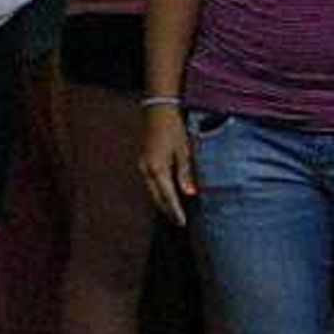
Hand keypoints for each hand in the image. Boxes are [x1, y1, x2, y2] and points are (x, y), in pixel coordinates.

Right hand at [139, 108, 197, 225]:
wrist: (158, 111)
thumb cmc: (174, 129)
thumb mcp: (184, 151)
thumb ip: (185, 173)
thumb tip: (189, 193)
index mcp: (158, 168)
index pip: (167, 196)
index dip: (175, 210)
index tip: (182, 222)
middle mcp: (147, 169)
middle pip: (157, 196)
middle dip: (168, 209)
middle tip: (179, 222)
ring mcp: (143, 165)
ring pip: (152, 190)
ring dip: (162, 201)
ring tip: (174, 212)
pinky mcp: (144, 161)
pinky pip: (151, 182)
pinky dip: (159, 191)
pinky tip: (167, 194)